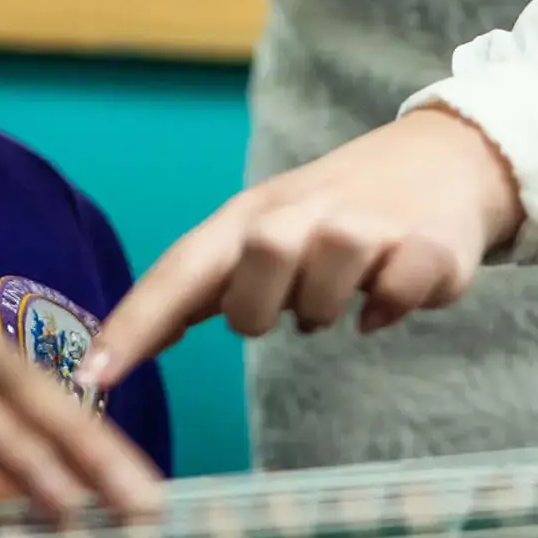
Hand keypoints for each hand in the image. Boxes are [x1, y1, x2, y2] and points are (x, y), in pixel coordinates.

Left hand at [73, 107, 523, 392]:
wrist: (444, 159)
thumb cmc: (335, 209)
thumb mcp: (265, 229)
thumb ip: (208, 283)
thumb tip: (128, 341)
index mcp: (249, 215)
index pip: (178, 271)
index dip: (134, 326)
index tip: (93, 378)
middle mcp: (300, 212)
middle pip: (255, 273)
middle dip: (261, 311)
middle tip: (288, 308)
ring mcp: (366, 224)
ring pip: (324, 289)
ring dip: (329, 309)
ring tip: (343, 294)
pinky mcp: (425, 245)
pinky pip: (393, 298)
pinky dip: (389, 309)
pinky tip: (389, 295)